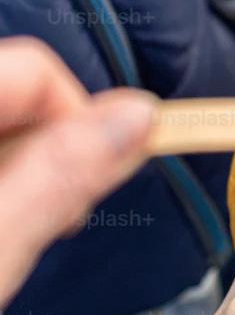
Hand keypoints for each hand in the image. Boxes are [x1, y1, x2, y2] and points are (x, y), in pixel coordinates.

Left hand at [0, 37, 153, 307]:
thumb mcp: (2, 243)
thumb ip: (66, 174)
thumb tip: (140, 119)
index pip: (36, 71)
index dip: (78, 122)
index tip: (88, 182)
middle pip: (26, 93)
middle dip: (58, 152)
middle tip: (52, 219)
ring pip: (17, 121)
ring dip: (37, 170)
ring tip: (25, 226)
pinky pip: (5, 145)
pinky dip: (16, 177)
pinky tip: (9, 216)